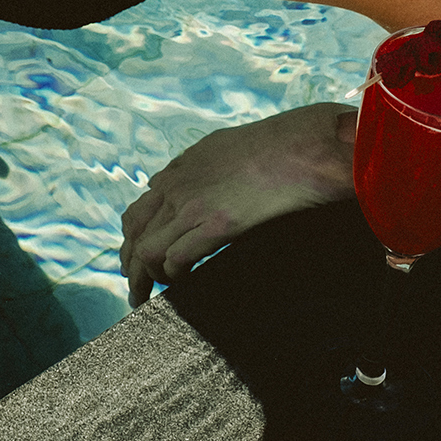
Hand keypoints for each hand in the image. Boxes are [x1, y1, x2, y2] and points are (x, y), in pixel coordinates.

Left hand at [120, 103, 356, 304]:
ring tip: (147, 297)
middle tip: (135, 288)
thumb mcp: (225, 145)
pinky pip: (176, 258)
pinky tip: (182, 284)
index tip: (136, 258)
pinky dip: (173, 275)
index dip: (134, 240)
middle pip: (134, 234)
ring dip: (144, 278)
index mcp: (179, 170)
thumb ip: (197, 164)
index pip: (139, 211)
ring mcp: (194, 205)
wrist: (310, 144)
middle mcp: (177, 187)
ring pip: (147, 250)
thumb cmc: (280, 143)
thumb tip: (177, 178)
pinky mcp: (218, 224)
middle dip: (130, 264)